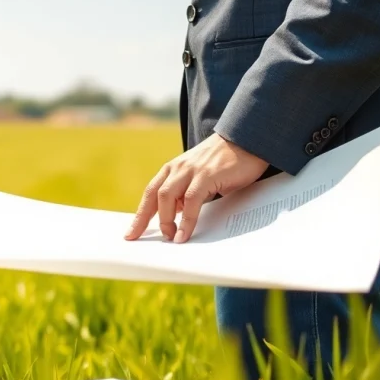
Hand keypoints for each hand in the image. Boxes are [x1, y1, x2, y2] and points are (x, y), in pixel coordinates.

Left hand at [124, 132, 268, 242]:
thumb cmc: (226, 163)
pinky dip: (186, 220)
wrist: (248, 141)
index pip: (151, 192)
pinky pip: (191, 201)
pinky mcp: (206, 175)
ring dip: (166, 221)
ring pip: (167, 197)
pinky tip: (184, 234)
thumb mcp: (201, 178)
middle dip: (143, 219)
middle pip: (154, 195)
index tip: (131, 232)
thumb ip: (187, 193)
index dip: (140, 214)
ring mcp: (191, 170)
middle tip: (139, 238)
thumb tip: (179, 216)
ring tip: (170, 238)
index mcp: (174, 169)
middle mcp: (178, 168)